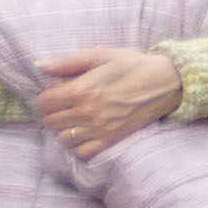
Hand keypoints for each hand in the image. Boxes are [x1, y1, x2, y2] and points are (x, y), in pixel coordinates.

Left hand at [34, 45, 185, 155]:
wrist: (168, 82)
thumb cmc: (133, 65)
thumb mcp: (101, 55)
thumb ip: (68, 62)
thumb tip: (40, 65)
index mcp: (81, 90)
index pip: (44, 103)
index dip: (48, 97)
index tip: (58, 93)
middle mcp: (87, 112)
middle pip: (51, 122)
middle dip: (55, 113)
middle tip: (68, 105)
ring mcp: (100, 129)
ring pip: (64, 139)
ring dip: (66, 129)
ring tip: (77, 119)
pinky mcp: (112, 139)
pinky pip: (83, 152)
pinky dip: (80, 145)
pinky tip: (87, 133)